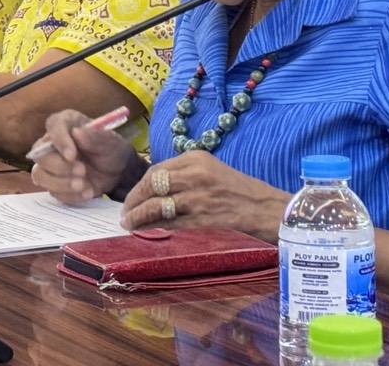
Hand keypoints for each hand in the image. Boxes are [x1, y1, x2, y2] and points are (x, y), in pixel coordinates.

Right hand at [28, 109, 142, 204]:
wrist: (117, 171)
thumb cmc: (110, 148)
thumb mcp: (110, 141)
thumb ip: (95, 136)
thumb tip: (77, 133)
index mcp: (66, 123)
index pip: (53, 125)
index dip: (59, 140)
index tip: (72, 155)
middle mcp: (53, 143)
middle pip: (40, 154)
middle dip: (59, 166)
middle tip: (82, 171)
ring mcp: (50, 165)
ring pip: (40, 175)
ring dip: (60, 183)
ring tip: (84, 185)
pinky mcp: (54, 184)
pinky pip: (53, 192)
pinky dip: (70, 195)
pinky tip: (87, 192)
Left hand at [119, 151, 289, 240]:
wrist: (263, 207)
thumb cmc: (236, 189)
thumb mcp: (209, 169)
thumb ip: (183, 174)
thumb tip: (152, 188)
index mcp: (195, 158)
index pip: (156, 170)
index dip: (139, 185)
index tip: (131, 197)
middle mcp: (194, 174)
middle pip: (152, 186)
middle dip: (133, 201)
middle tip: (125, 212)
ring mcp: (197, 197)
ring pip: (156, 206)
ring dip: (138, 217)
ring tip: (129, 223)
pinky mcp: (201, 217)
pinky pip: (170, 223)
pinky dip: (154, 227)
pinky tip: (146, 230)